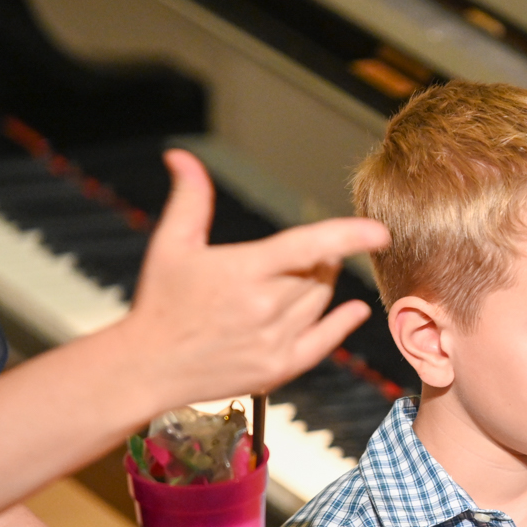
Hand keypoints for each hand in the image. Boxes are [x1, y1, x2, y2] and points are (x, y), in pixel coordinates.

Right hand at [119, 150, 387, 406]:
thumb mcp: (170, 245)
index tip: (379, 231)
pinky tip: (354, 311)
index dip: (348, 235)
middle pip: (318, 271)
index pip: (308, 246)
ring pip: (322, 301)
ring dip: (320, 284)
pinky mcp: (278, 369)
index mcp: (243, 271)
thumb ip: (189, 198)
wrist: (147, 367)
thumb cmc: (159, 304)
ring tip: (293, 280)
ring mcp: (274, 341)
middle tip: (293, 257)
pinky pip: (325, 342)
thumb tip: (181, 157)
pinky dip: (342, 323)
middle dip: (316, 257)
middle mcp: (265, 307)